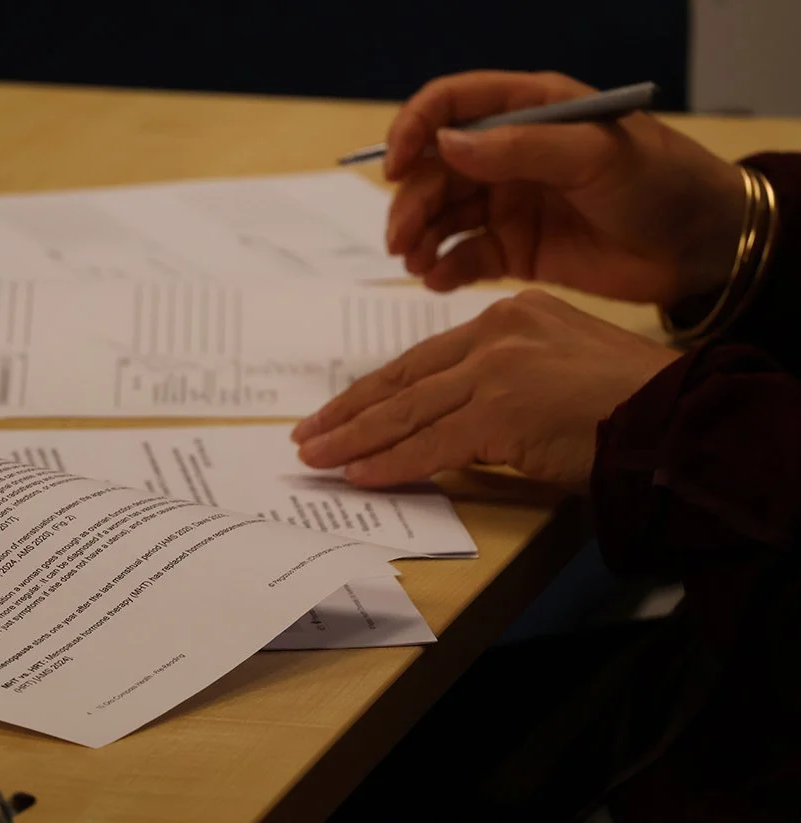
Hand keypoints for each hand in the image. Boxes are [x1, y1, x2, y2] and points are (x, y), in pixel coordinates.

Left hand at [290, 291, 679, 490]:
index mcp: (508, 315)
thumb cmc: (629, 404)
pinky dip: (390, 464)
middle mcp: (496, 332)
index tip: (338, 410)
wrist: (680, 417)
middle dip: (348, 412)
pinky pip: (430, 445)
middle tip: (307, 435)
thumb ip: (499, 385)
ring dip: (354, 441)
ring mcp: (497, 370)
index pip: (422, 359)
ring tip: (315, 458)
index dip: (375, 390)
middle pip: (403, 380)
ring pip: (407, 412)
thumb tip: (449, 423)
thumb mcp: (555, 372)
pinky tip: (358, 475)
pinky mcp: (501, 411)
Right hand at [383, 70, 745, 306]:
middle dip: (411, 202)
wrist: (704, 247)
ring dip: (419, 236)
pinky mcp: (514, 250)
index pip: (451, 105)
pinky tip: (436, 280)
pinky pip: (463, 256)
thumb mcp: (594, 154)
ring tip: (414, 263)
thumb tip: (443, 146)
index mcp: (527, 111)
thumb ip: (518, 147)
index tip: (394, 168)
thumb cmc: (659, 182)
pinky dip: (442, 268)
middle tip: (400, 240)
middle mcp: (509, 154)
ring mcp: (509, 203)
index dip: (414, 129)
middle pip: (435, 169)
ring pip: (442, 215)